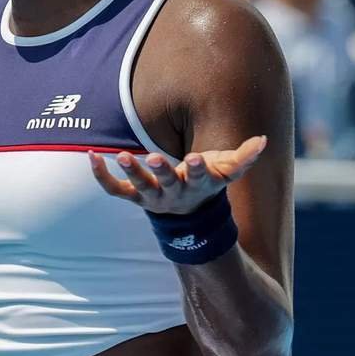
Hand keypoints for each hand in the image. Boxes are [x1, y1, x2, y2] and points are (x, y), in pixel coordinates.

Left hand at [89, 136, 266, 214]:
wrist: (188, 215)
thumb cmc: (207, 182)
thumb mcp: (226, 172)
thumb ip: (244, 158)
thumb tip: (263, 140)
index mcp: (197, 185)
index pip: (200, 178)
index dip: (199, 170)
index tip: (197, 159)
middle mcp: (173, 192)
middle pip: (166, 183)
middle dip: (161, 171)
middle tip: (154, 158)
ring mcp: (151, 196)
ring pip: (139, 186)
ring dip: (131, 171)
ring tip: (121, 155)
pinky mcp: (132, 196)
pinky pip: (113, 188)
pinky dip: (100, 175)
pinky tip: (90, 155)